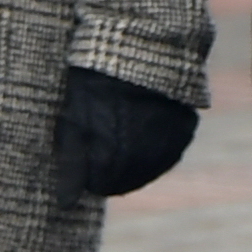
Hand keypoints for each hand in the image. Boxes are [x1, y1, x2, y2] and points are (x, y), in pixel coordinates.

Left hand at [60, 66, 198, 199]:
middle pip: (125, 182)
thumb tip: (65, 205)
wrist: (140, 46)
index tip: (84, 146)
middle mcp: (143, 161)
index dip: (87, 169)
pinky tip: (144, 121)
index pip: (98, 186)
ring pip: (149, 169)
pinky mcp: (186, 131)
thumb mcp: (74, 122)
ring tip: (123, 124)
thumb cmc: (96, 83)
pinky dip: (156, 143)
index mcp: (110, 161)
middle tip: (103, 132)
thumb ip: (71, 166)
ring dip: (136, 157)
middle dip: (111, 166)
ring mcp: (169, 147)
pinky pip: (169, 151)